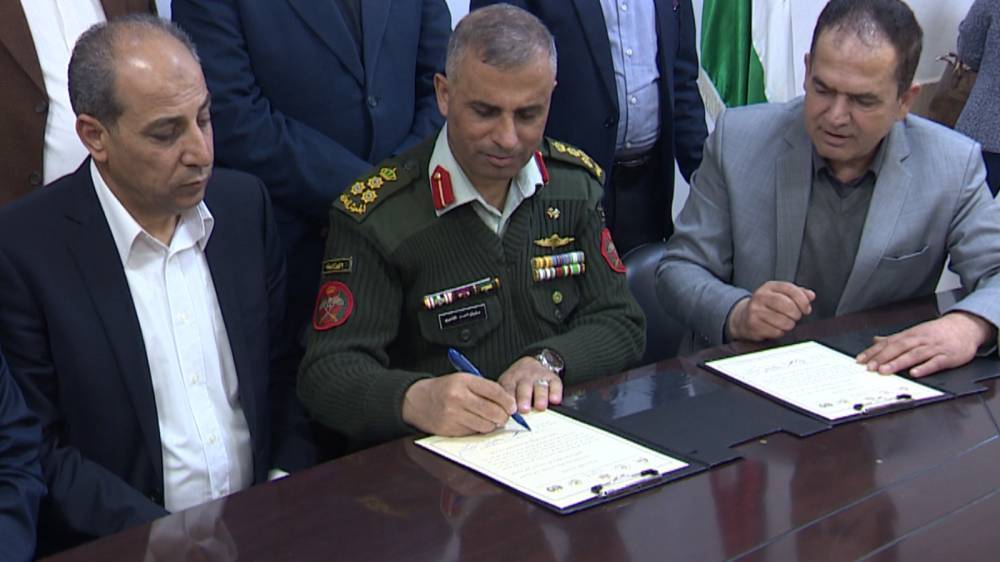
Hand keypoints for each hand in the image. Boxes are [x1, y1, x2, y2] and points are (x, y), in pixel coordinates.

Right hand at [401, 373, 515, 435]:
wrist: (416, 400)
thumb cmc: (444, 389)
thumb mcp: (463, 380)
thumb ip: (484, 389)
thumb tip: (508, 403)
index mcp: (463, 381)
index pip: (495, 392)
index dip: (508, 401)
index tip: (513, 406)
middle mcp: (458, 397)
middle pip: (493, 411)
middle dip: (503, 416)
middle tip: (504, 416)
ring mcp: (453, 415)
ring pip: (486, 425)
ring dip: (491, 424)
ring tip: (488, 419)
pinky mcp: (450, 429)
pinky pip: (474, 432)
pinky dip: (478, 429)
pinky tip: (473, 422)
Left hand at [497, 356, 562, 413]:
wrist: (530, 365)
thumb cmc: (516, 383)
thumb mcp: (506, 389)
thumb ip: (505, 402)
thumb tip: (502, 420)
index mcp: (510, 380)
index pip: (508, 389)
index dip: (509, 400)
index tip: (510, 411)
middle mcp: (524, 377)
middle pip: (524, 387)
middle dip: (524, 398)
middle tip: (524, 409)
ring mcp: (538, 376)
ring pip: (539, 385)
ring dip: (540, 396)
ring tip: (540, 406)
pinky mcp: (551, 376)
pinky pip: (555, 383)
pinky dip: (555, 392)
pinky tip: (555, 400)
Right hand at [727, 281, 815, 340]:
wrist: (743, 317)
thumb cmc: (767, 306)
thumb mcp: (781, 295)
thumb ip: (798, 293)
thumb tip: (811, 295)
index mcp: (770, 286)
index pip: (791, 290)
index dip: (803, 301)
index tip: (806, 309)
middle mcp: (761, 296)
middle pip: (788, 306)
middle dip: (796, 314)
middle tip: (795, 317)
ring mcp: (755, 310)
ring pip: (783, 321)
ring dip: (789, 325)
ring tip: (785, 323)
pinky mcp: (753, 324)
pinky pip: (776, 331)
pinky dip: (780, 332)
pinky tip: (776, 328)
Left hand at [856, 312, 994, 376]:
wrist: (965, 327)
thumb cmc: (937, 332)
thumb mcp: (914, 332)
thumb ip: (894, 338)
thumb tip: (875, 340)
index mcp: (909, 335)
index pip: (887, 343)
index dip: (873, 352)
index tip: (860, 360)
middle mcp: (919, 340)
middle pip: (898, 348)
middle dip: (883, 358)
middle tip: (869, 367)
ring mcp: (933, 348)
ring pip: (913, 355)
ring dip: (898, 363)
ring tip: (885, 371)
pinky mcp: (947, 356)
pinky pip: (935, 362)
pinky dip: (924, 368)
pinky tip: (915, 374)